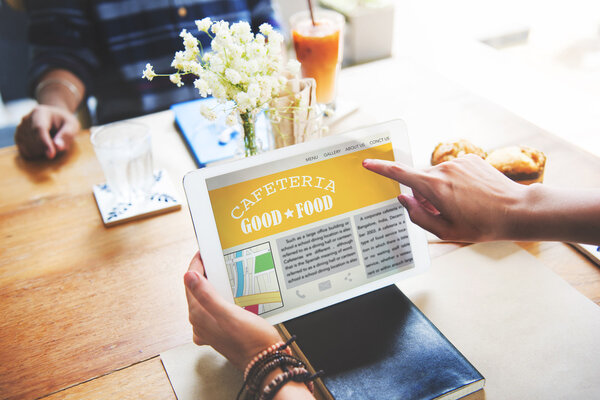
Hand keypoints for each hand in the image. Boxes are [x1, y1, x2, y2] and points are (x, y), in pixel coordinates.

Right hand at [15, 105, 79, 159]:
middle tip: (59, 144)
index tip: (51, 155)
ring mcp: (20, 128)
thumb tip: (58, 147)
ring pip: (28, 148)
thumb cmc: (64, 122)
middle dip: (48, 148)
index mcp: (40, 112)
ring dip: (42, 152)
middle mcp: (26, 119)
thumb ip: (67, 135)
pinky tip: (43, 147)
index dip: (45, 143)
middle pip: (34, 140)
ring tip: (51, 142)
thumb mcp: (72, 126)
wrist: (53, 118)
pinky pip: (25, 152)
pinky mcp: (18, 138)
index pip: (39, 129)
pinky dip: (35, 154)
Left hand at [184, 252, 282, 369]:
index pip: (190, 283)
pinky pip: (215, 309)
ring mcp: (210, 328)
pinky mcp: (220, 331)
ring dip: (212, 285)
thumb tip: (188, 276)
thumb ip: (207, 295)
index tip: (203, 252)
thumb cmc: (251, 341)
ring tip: (223, 272)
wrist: (266, 362)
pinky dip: (220, 298)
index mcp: (199, 315)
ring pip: (206, 299)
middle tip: (214, 258)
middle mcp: (201, 323)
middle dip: (204, 273)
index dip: (196, 265)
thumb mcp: (229, 314)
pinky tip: (231, 295)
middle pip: (197, 291)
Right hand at [362, 155, 527, 241]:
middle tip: (444, 213)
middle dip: (425, 195)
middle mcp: (444, 169)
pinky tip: (472, 195)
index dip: (381, 168)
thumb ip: (418, 216)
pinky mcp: (471, 159)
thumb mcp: (445, 231)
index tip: (367, 163)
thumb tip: (403, 199)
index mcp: (434, 187)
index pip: (400, 174)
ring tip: (464, 205)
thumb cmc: (482, 225)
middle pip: (421, 180)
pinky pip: (453, 170)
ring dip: (442, 189)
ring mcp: (459, 162)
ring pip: (437, 176)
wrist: (517, 210)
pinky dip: (455, 181)